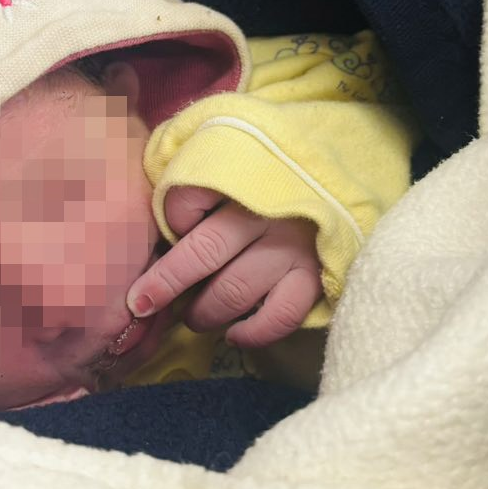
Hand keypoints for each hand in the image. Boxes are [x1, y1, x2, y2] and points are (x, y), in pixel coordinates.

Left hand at [125, 186, 321, 347]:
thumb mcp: (231, 154)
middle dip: (167, 284)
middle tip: (147, 302)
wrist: (340, 171)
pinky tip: (234, 334)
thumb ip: (198, 177)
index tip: (172, 230)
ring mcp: (294, 246)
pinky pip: (280, 316)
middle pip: (204, 252)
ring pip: (235, 291)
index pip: (186, 200)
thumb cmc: (271, 172)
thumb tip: (161, 220)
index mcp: (242, 175)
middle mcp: (268, 212)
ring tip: (194, 316)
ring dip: (204, 312)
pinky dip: (251, 333)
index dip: (170, 220)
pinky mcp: (315, 275)